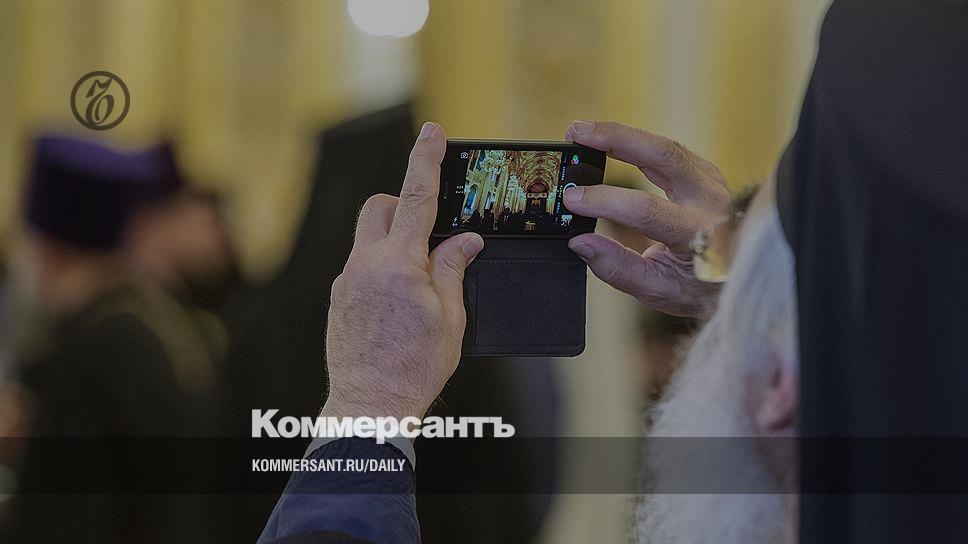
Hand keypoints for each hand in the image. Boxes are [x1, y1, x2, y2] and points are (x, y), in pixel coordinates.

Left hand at [322, 122, 483, 419]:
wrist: (370, 406)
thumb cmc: (414, 367)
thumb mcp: (449, 318)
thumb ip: (452, 269)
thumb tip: (464, 241)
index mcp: (399, 265)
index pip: (417, 199)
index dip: (426, 160)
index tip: (432, 131)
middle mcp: (365, 265)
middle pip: (380, 209)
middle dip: (403, 206)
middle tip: (429, 233)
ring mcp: (347, 282)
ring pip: (368, 239)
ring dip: (394, 243)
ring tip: (417, 284)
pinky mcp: (339, 299)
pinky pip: (361, 266)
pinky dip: (382, 270)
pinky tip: (396, 306)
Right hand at [563, 121, 729, 317]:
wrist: (745, 277)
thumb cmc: (702, 287)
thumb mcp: (659, 290)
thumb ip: (618, 268)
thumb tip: (580, 242)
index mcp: (699, 234)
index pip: (646, 209)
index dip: (604, 201)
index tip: (572, 199)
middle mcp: (711, 200)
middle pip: (662, 155)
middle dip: (615, 139)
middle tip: (576, 133)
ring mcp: (713, 182)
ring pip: (665, 145)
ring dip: (622, 134)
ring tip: (583, 132)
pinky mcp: (707, 173)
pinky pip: (669, 150)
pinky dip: (637, 143)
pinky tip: (610, 142)